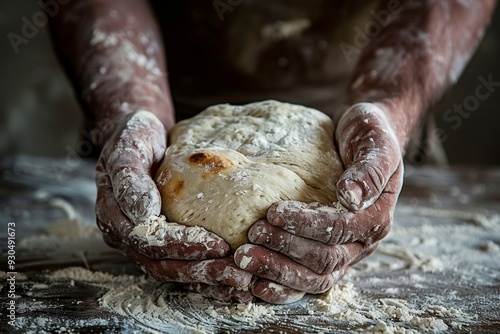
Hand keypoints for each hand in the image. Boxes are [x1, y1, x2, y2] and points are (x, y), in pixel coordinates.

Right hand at [95, 110, 252, 301]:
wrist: (141, 134)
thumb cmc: (135, 137)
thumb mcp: (129, 148)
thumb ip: (130, 179)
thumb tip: (144, 213)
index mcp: (114, 216)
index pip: (149, 241)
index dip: (182, 245)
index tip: (218, 244)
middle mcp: (126, 236)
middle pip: (162, 264)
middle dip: (201, 270)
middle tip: (237, 273)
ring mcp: (142, 243)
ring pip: (172, 271)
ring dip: (206, 278)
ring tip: (241, 280)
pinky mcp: (160, 243)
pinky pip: (180, 264)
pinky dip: (205, 275)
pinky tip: (231, 278)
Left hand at [234, 103, 402, 303]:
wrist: (362, 137)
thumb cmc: (369, 136)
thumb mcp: (376, 143)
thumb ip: (369, 170)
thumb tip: (351, 196)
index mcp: (376, 217)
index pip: (339, 228)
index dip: (306, 223)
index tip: (273, 211)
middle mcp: (362, 241)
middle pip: (326, 259)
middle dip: (286, 248)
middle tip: (253, 234)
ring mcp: (345, 252)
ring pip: (316, 277)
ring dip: (279, 271)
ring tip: (246, 259)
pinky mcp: (327, 253)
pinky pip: (308, 278)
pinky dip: (283, 286)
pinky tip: (257, 283)